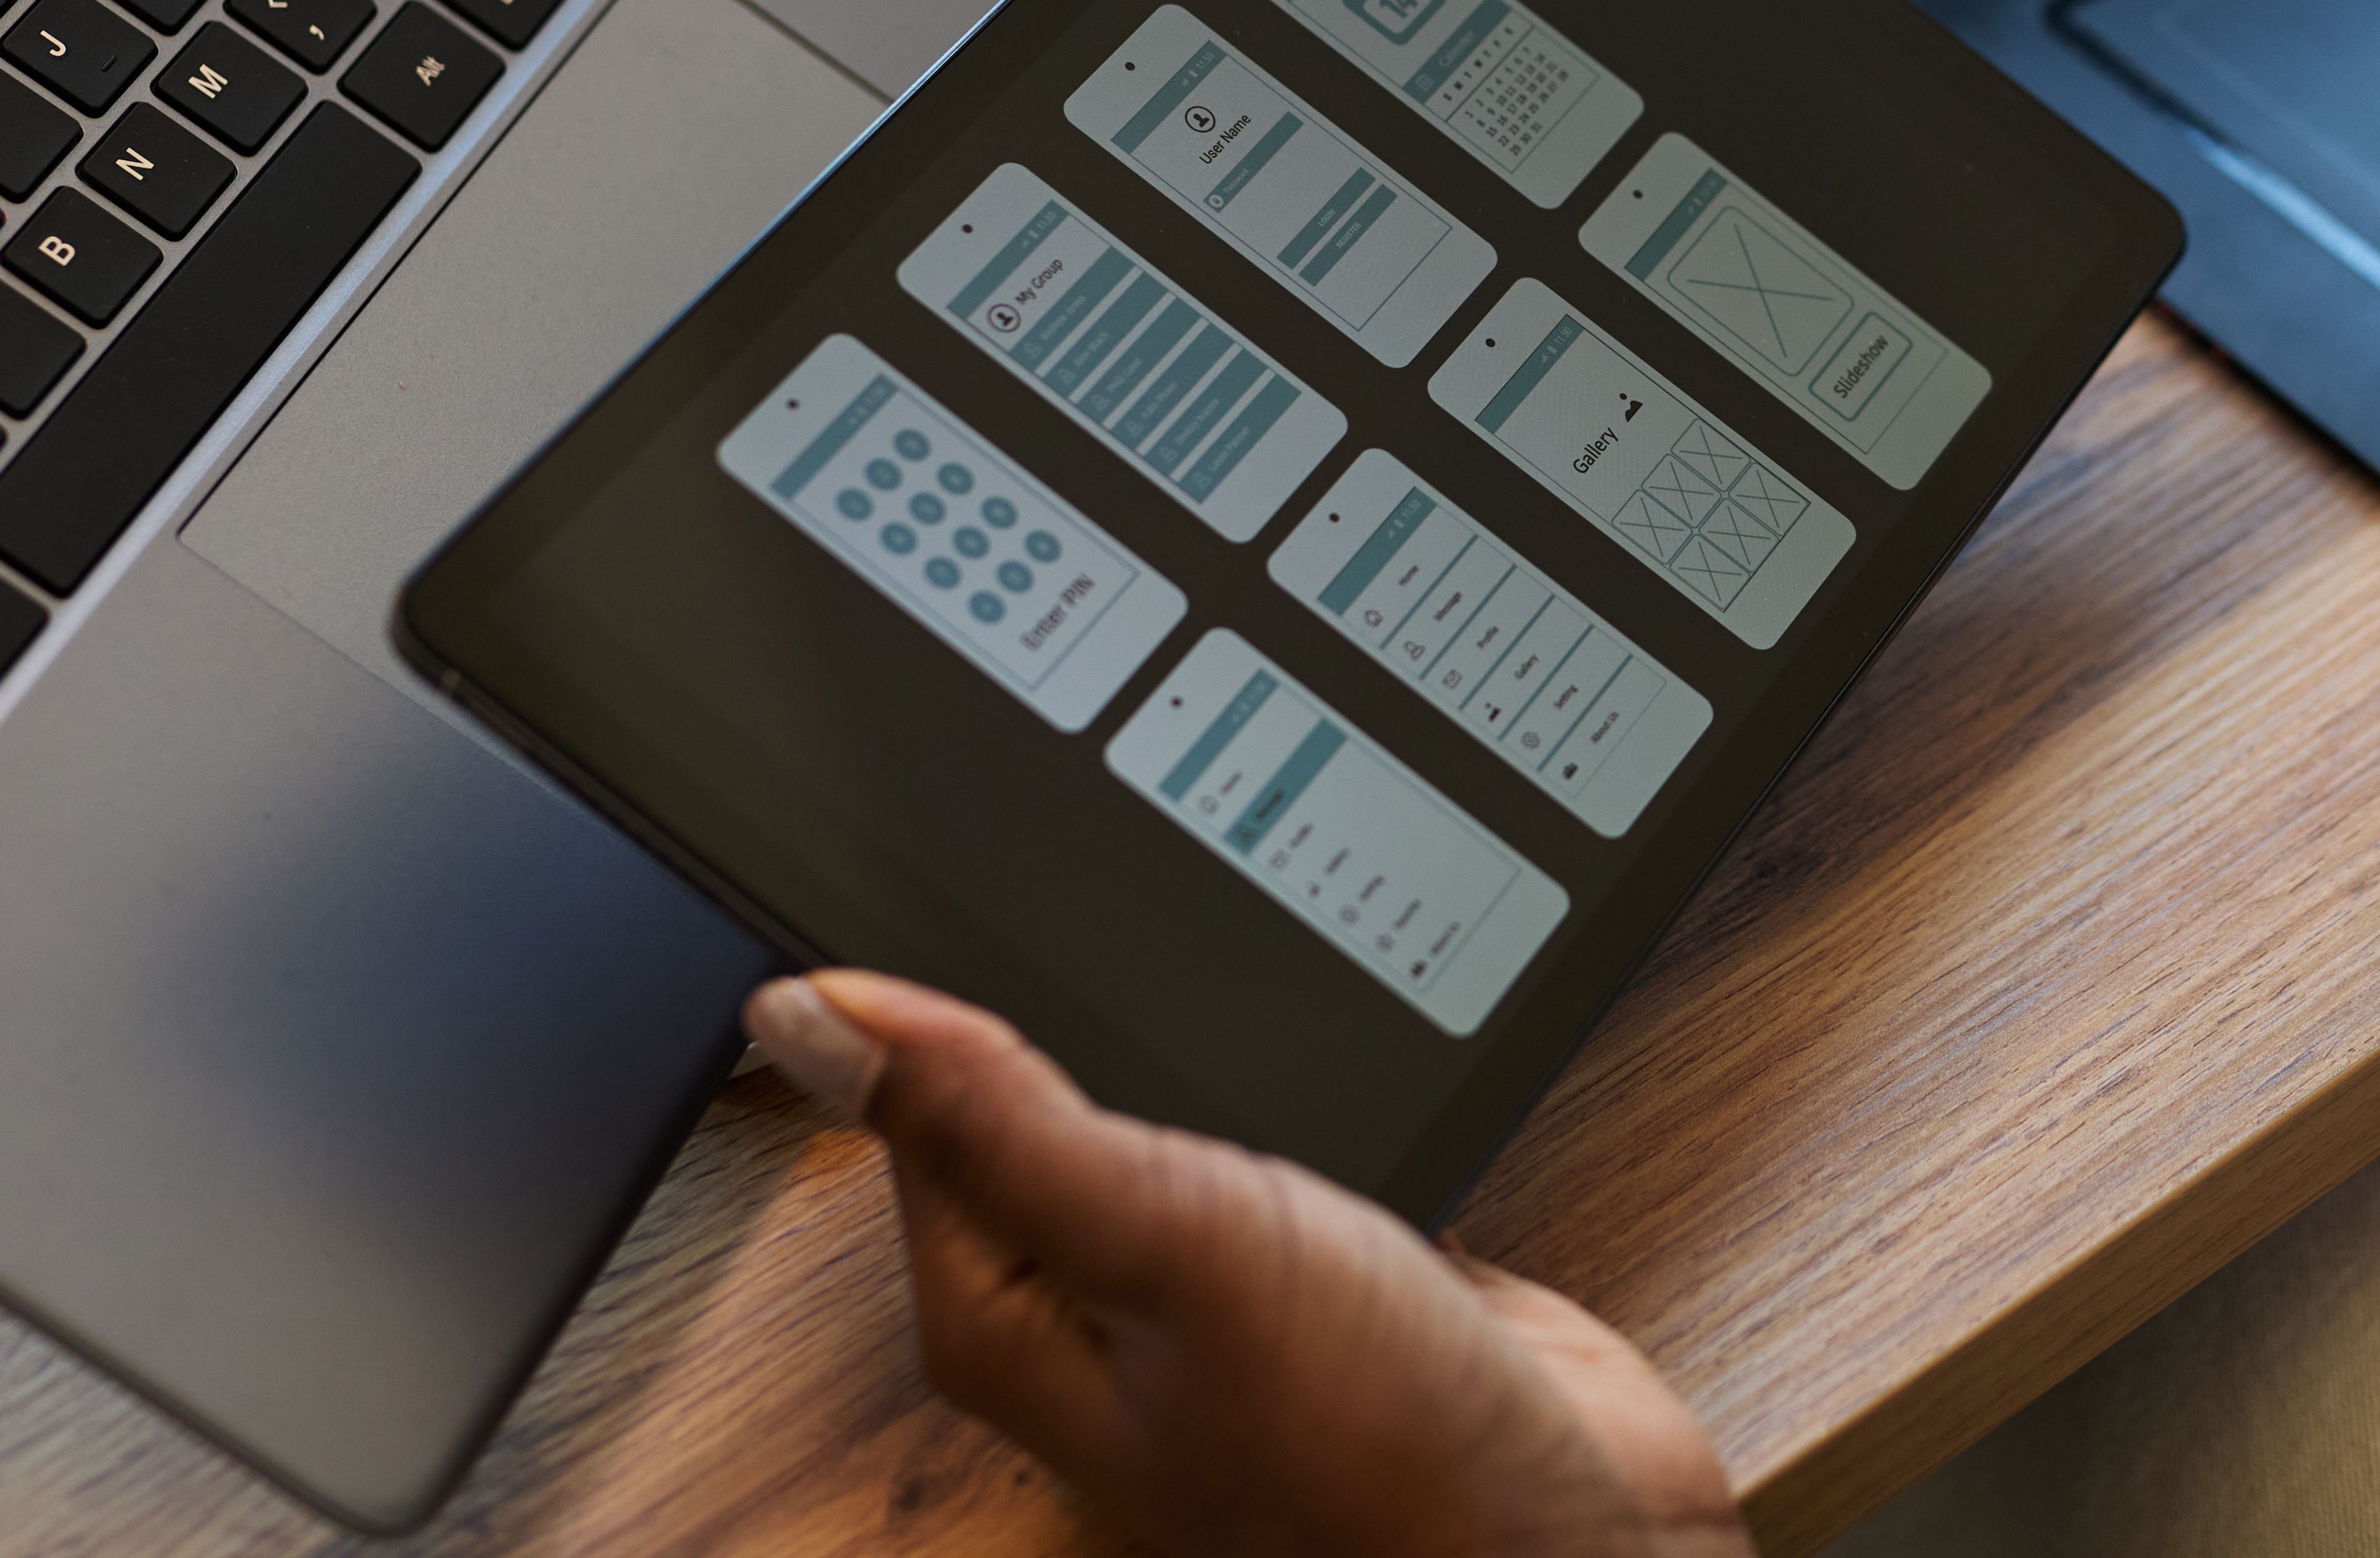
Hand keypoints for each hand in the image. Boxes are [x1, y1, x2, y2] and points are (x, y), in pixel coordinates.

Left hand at [748, 971, 1751, 1557]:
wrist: (1568, 1529)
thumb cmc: (1370, 1440)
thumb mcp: (1165, 1239)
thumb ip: (998, 1122)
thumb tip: (811, 1015)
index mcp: (1006, 1319)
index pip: (910, 1120)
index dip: (924, 1002)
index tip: (944, 885)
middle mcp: (1095, 1316)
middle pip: (1026, 1121)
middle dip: (1054, 1016)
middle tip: (1075, 894)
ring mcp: (1214, 1302)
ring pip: (1153, 1131)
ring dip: (1177, 1049)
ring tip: (1192, 953)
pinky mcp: (1324, 1277)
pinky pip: (1266, 1152)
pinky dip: (1281, 1091)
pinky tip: (1310, 1051)